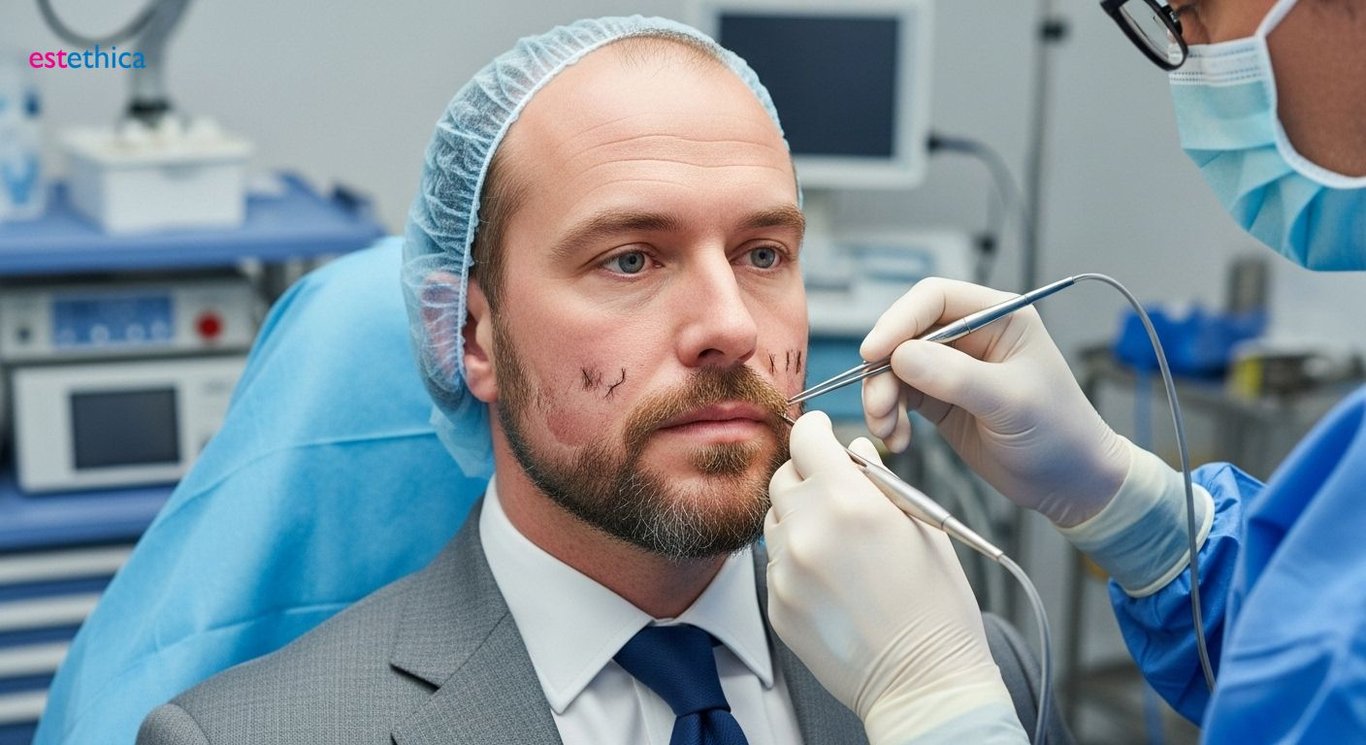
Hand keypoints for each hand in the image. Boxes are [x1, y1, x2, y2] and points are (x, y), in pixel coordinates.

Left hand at [765, 411, 1017, 740]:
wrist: (923, 682)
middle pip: (783, 477)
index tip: (822, 435)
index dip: (816, 431)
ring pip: (775, 520)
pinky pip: (775, 564)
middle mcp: (807, 531)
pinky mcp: (776, 604)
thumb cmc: (936, 606)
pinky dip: (796, 561)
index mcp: (848, 502)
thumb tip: (852, 449)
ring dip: (799, 519)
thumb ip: (879, 480)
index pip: (806, 438)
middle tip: (837, 495)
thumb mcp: (923, 526)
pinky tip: (833, 582)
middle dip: (808, 477)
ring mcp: (785, 571)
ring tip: (840, 546)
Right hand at [861, 277, 1131, 526]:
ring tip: (887, 430)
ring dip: (882, 398)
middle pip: (905, 334)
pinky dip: (890, 417)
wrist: (1068, 482)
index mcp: (999, 317)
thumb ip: (956, 377)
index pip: (934, 299)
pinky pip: (900, 397)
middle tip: (878, 407)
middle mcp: (972, 335)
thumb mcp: (1011, 402)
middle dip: (884, 370)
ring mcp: (953, 367)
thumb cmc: (1059, 433)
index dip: (898, 320)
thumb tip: (901, 356)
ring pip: (896, 368)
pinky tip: (898, 439)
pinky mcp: (940, 398)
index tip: (873, 352)